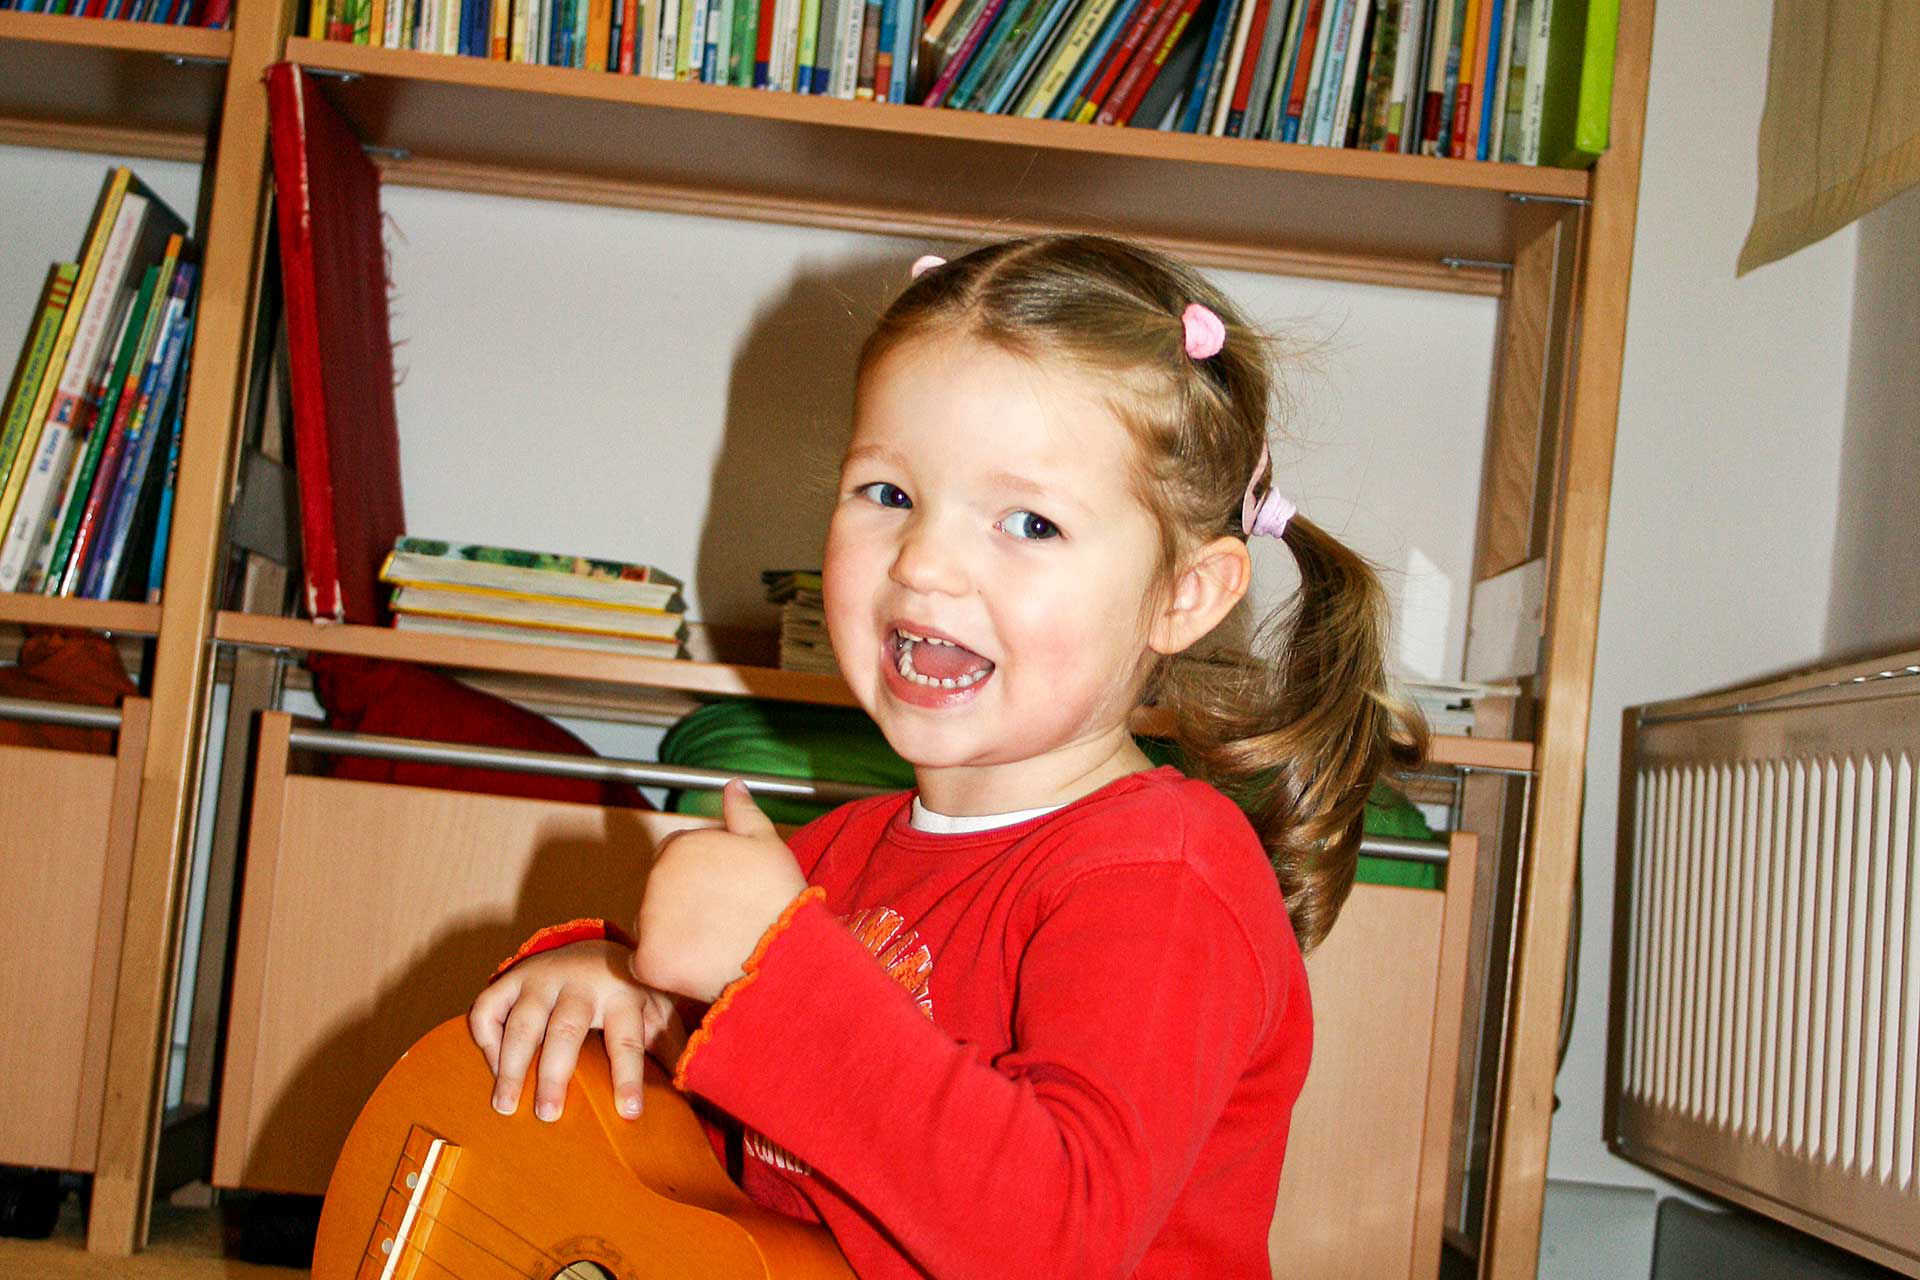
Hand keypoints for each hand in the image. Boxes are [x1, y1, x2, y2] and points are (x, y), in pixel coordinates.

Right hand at [468, 938, 678, 1121]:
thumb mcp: (658, 1014)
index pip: (628, 1040)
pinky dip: (486, 1038)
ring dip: (513, 1065)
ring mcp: (543, 978)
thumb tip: (696, 1088)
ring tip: (506, 1107)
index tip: (628, 1114)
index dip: (628, 1077)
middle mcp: (582, 983)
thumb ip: (673, 1048)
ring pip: (524, 1022)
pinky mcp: (513, 978)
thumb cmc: (631, 994)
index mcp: (625, 994)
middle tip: (549, 1116)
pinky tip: (494, 1067)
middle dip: (556, 1074)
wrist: (596, 949)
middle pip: (567, 1030)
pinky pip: (488, 1007)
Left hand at [633, 780, 808, 1002]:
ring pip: (651, 928)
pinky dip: (666, 969)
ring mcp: (649, 919)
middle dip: (683, 905)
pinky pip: (647, 964)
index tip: (722, 893)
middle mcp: (657, 877)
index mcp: (681, 846)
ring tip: (713, 944)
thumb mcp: (767, 842)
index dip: (699, 878)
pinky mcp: (649, 958)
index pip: (674, 859)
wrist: (785, 951)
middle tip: (720, 921)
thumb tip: (733, 784)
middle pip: (659, 892)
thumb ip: (742, 811)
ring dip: (673, 936)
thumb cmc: (780, 898)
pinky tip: (698, 967)